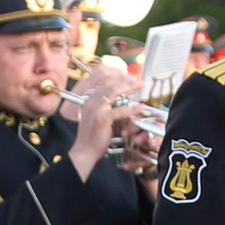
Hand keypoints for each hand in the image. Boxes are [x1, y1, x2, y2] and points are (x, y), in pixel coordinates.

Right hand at [66, 63, 139, 177]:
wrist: (84, 151)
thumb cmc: (92, 135)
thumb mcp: (95, 114)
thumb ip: (104, 104)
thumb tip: (120, 96)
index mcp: (87, 98)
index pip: (101, 78)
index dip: (116, 74)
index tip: (128, 76)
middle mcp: (89, 100)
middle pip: (109, 81)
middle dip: (125, 78)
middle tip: (137, 80)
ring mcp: (95, 108)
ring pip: (113, 90)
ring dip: (129, 87)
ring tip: (140, 86)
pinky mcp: (102, 118)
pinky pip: (120, 110)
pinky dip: (132, 108)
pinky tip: (140, 107)